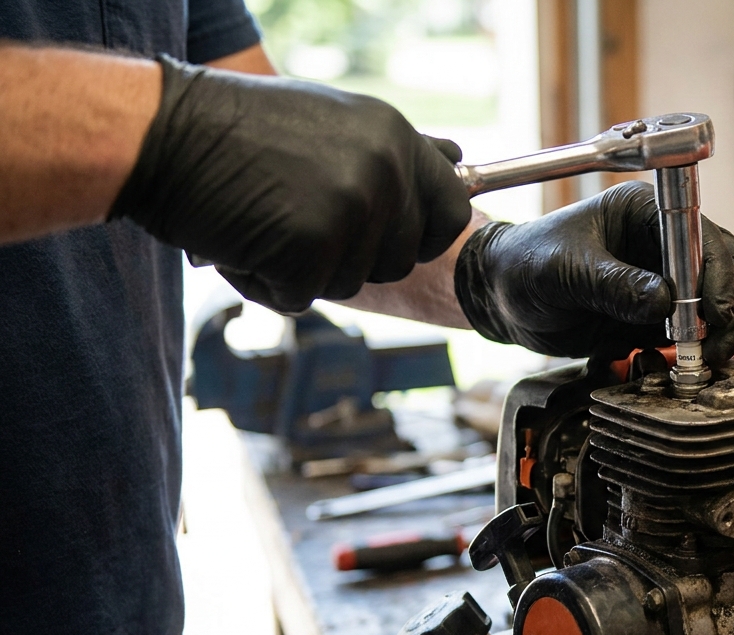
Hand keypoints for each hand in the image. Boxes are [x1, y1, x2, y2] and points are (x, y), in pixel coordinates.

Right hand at [109, 55, 472, 312]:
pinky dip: (267, 282)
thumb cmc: (239, 130)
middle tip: (295, 216)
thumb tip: (457, 163)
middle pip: (399, 259)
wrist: (161, 133)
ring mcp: (351, 212)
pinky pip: (301, 297)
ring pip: (349, 282)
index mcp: (395, 137)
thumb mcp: (334, 123)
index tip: (395, 237)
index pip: (450, 210)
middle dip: (352, 255)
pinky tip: (241, 240)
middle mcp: (384, 172)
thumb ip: (393, 153)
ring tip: (263, 219)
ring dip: (304, 268)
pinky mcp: (310, 251)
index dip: (424, 235)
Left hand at [454, 181, 733, 363]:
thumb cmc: (524, 265)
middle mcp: (665, 241)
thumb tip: (667, 301)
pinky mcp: (660, 314)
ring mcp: (667, 278)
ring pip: (720, 302)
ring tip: (702, 360)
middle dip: (729, 309)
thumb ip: (613, 285)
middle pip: (728, 268)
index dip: (717, 277)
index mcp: (645, 212)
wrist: (503, 297)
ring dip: (721, 333)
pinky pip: (696, 331)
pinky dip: (700, 350)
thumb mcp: (564, 272)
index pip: (703, 238)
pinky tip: (686, 365)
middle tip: (713, 347)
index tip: (712, 316)